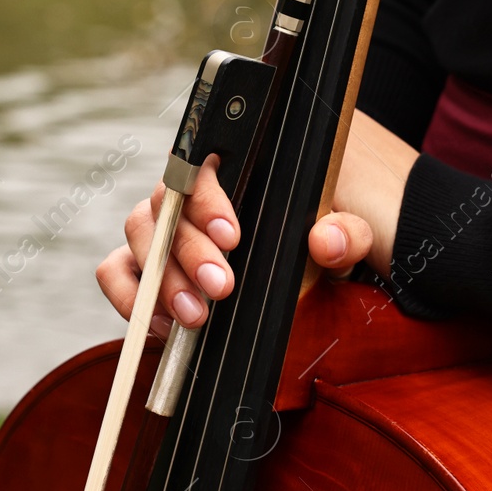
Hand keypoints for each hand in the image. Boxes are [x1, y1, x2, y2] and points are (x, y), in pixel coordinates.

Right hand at [95, 110, 418, 331]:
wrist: (368, 239)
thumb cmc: (358, 214)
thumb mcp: (367, 219)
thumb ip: (349, 229)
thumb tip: (325, 241)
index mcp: (245, 163)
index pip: (202, 164)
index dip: (206, 198)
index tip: (232, 237)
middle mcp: (200, 191)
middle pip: (166, 205)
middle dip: (187, 251)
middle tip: (220, 288)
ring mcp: (175, 228)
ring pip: (139, 236)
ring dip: (160, 279)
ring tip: (195, 317)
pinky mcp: (159, 266)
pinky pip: (123, 271)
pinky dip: (132, 298)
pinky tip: (165, 327)